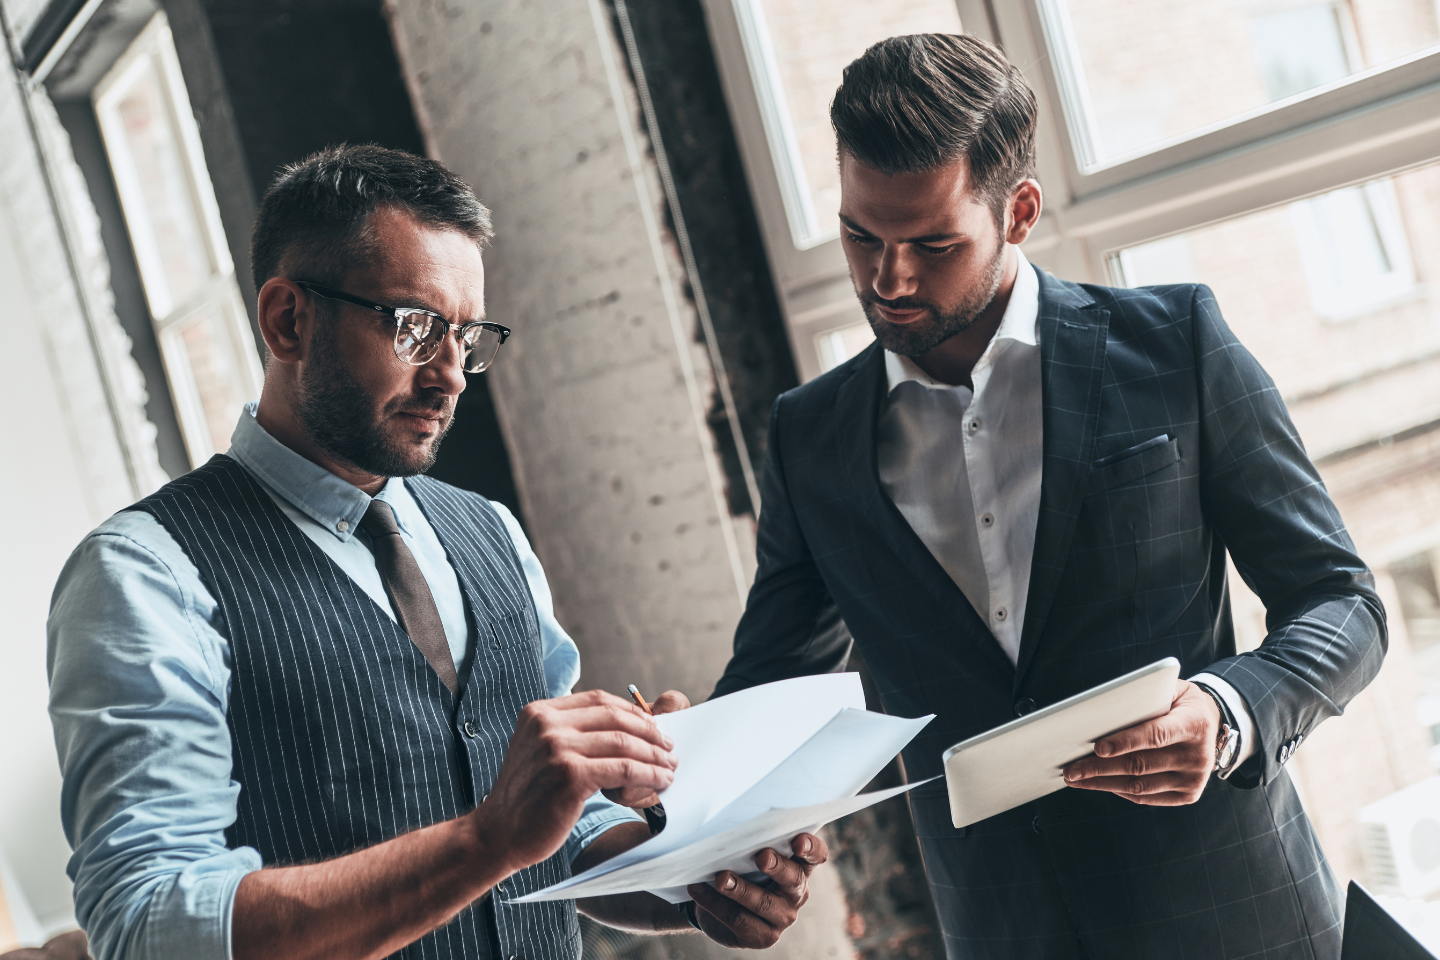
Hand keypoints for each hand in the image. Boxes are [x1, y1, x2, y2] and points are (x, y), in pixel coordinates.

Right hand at [474, 690, 676, 872]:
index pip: (599, 699)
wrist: (497, 834)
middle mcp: (546, 725)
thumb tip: (627, 726)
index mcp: (539, 712)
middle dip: (650, 732)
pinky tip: (659, 783)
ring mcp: (556, 748)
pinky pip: (623, 769)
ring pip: (624, 743)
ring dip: (654, 756)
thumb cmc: (527, 798)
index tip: (654, 727)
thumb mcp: (541, 751)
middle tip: (669, 747)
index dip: (633, 712)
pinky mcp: (569, 776)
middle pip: (615, 717)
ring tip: (669, 767)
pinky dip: (648, 775)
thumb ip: (572, 734)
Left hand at [686, 832, 827, 947]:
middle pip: (793, 879)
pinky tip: (698, 890)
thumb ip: (750, 841)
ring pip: (763, 903)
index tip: (798, 841)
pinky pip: (739, 920)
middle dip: (777, 866)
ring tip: (720, 878)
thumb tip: (732, 824)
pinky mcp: (763, 937)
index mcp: (799, 866)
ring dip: (739, 889)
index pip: (816, 855)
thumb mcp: (747, 852)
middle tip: (761, 856)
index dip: (811, 848)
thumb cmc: (738, 867)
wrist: (716, 902)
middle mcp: (796, 893)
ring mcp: (782, 917)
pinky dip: (716, 904)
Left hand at [1062, 680, 1218, 805]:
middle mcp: (1198, 756)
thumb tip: (1104, 709)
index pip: (1155, 735)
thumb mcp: (1172, 690)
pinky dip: (1119, 791)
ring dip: (1103, 783)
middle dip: (1100, 768)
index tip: (1097, 748)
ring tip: (1077, 779)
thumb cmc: (1182, 704)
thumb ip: (1145, 697)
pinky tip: (1099, 784)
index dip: (1125, 742)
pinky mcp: (1188, 795)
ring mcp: (1194, 779)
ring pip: (1139, 786)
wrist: (1213, 724)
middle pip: (1140, 765)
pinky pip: (1147, 797)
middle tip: (1071, 769)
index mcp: (1194, 724)